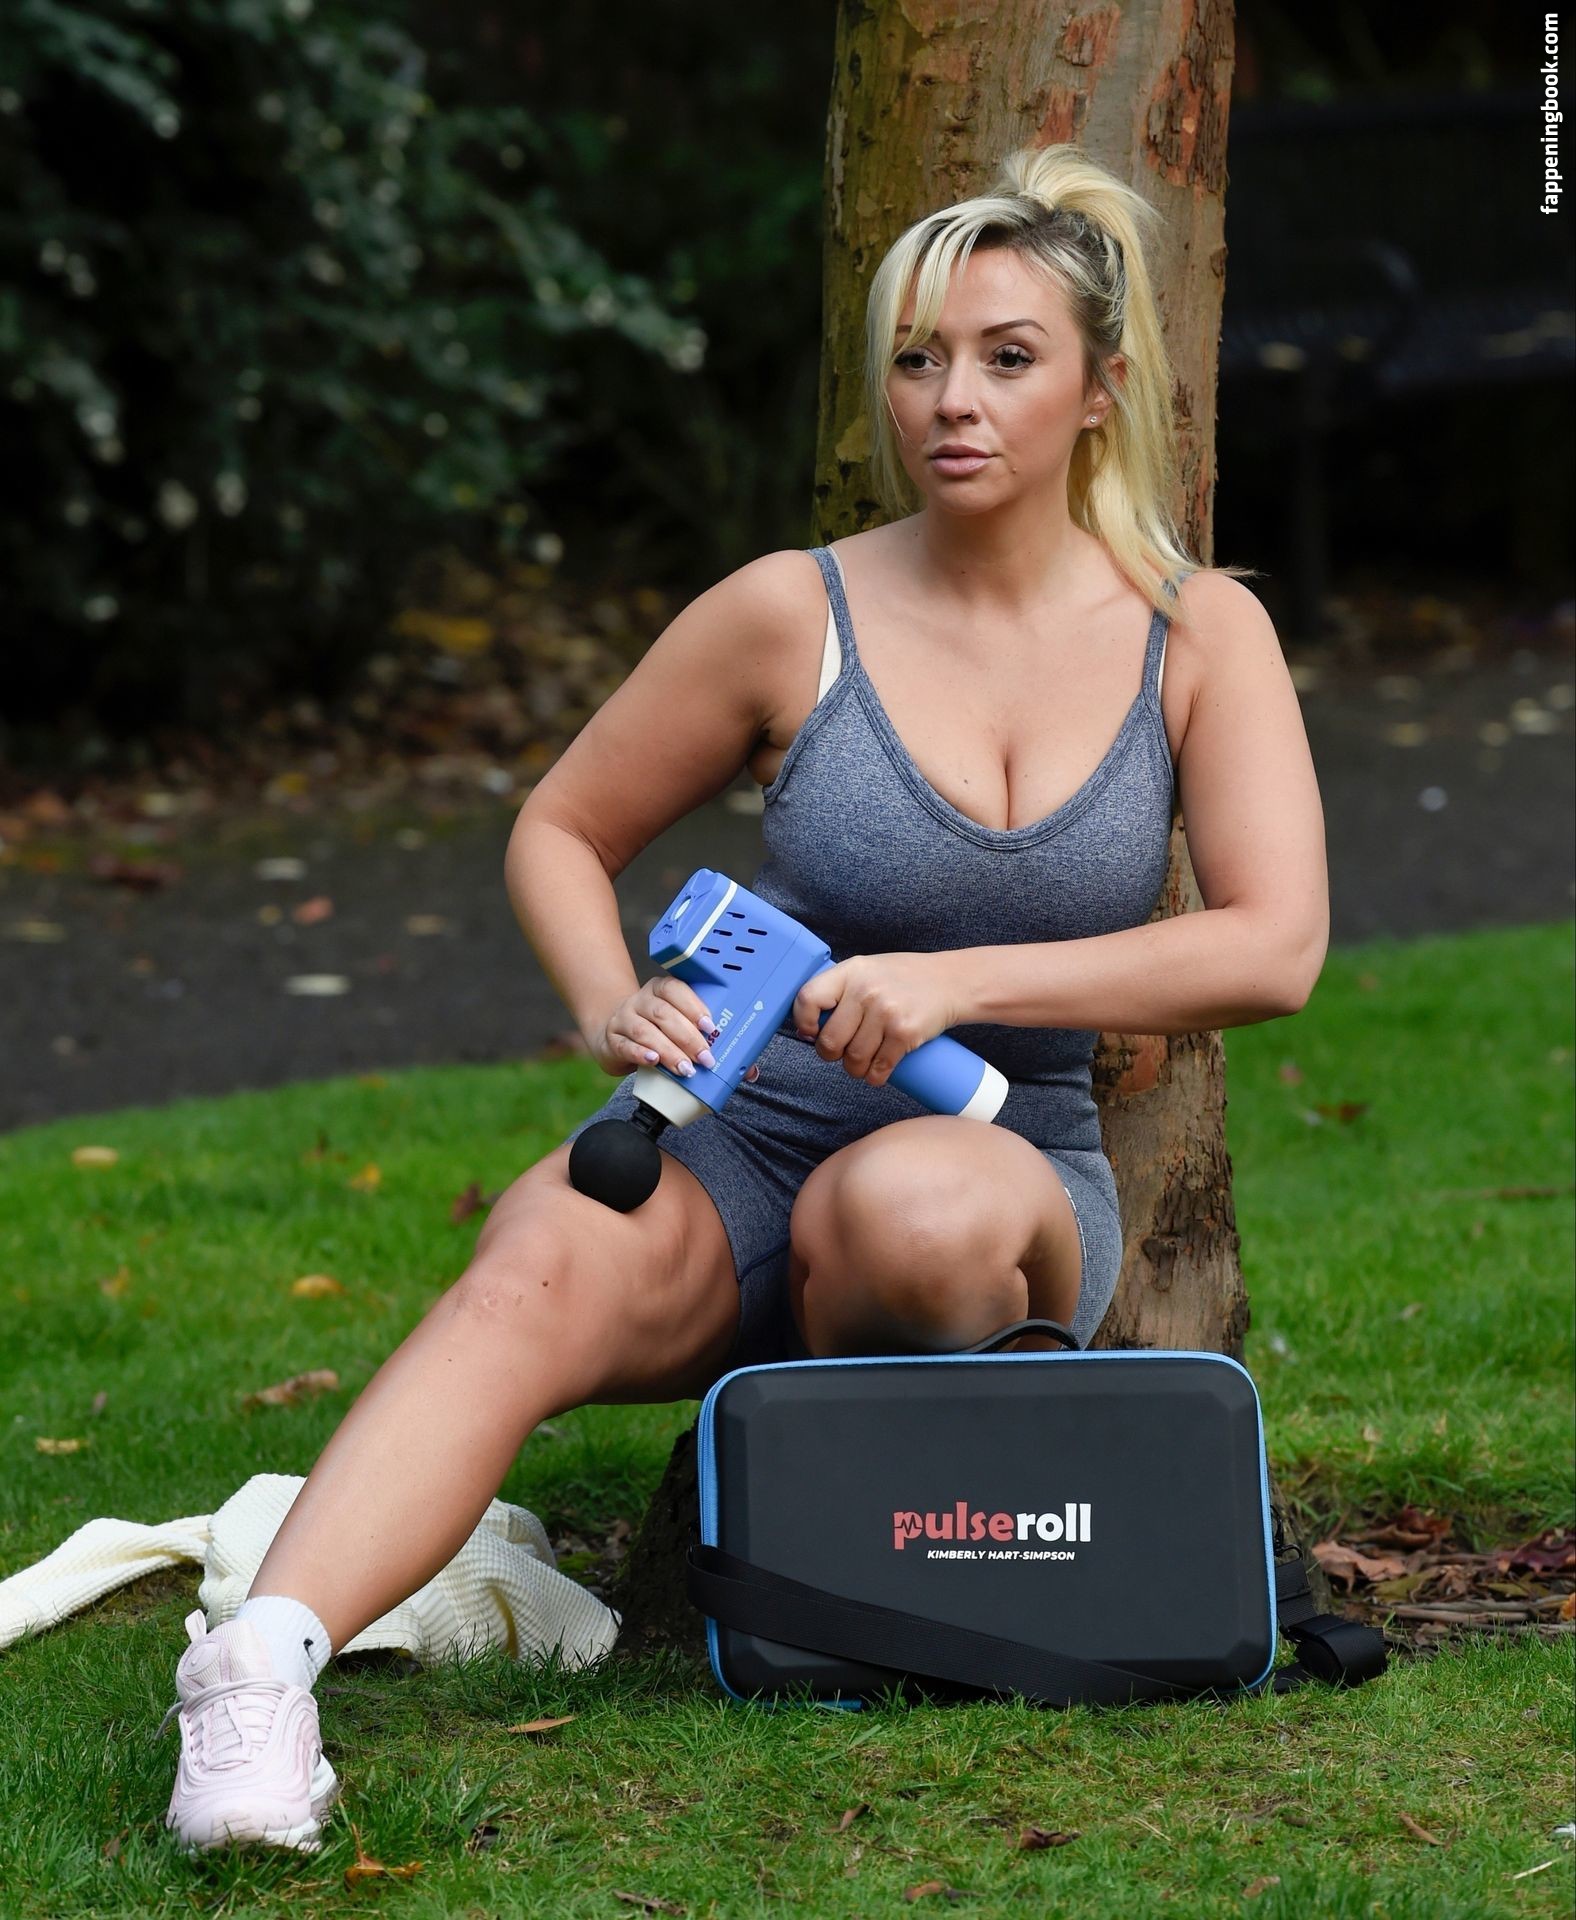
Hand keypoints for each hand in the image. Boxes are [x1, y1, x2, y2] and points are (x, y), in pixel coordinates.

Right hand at [587, 976, 760, 1083]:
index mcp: (662, 990)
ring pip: (646, 1030)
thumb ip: (713, 1044)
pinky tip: (654, 1061)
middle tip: (705, 1058)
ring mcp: (625, 1018)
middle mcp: (642, 1000)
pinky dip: (641, 1054)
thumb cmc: (659, 1032)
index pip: (675, 989)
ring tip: (685, 1068)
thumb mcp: (681, 1030)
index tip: (710, 1026)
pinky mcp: (612, 1039)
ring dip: (668, 1050)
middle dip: (688, 1037)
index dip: (694, 1006)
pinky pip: (625, 1045)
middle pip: (664, 1013)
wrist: (615, 1036)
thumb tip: (749, 1069)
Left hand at [791, 953, 958, 1087]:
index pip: (808, 998)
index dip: (804, 1022)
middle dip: (831, 1055)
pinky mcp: (905, 1033)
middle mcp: (866, 990)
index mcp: (851, 971)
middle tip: (840, 1053)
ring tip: (862, 1063)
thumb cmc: (905, 978)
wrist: (950, 981)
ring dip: (855, 1070)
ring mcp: (886, 1012)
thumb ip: (840, 990)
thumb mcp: (868, 970)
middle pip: (830, 1040)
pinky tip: (877, 1072)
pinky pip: (879, 1068)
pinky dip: (875, 1077)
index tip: (811, 1032)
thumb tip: (810, 1026)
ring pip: (854, 1059)